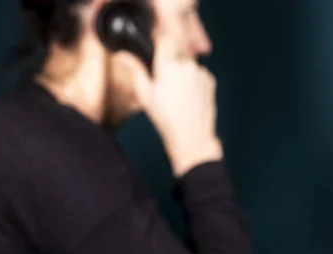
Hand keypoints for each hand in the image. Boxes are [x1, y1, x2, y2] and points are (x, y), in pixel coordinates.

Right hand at [116, 36, 222, 176]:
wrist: (192, 137)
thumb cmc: (166, 119)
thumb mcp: (145, 95)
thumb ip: (135, 70)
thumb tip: (122, 55)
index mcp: (168, 65)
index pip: (164, 38)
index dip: (159, 41)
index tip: (155, 49)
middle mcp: (187, 64)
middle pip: (176, 52)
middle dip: (170, 62)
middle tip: (164, 83)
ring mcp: (200, 72)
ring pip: (187, 63)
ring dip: (182, 71)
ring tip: (177, 94)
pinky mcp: (210, 80)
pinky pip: (198, 73)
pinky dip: (193, 80)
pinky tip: (188, 97)